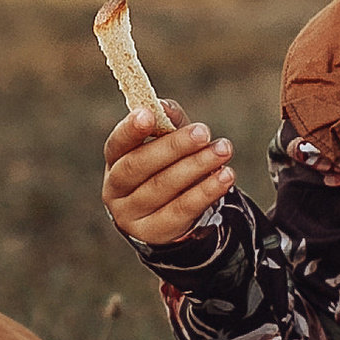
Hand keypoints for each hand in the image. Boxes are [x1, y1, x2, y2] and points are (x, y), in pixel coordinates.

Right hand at [102, 104, 233, 244]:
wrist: (167, 216)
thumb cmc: (165, 168)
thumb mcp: (165, 143)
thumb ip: (166, 122)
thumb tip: (165, 107)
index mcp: (114, 160)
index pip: (117, 144)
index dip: (130, 129)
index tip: (150, 114)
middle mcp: (115, 189)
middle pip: (139, 165)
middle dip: (173, 146)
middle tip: (203, 132)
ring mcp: (131, 215)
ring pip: (162, 187)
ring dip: (196, 166)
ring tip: (223, 150)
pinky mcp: (154, 233)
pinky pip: (181, 210)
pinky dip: (205, 191)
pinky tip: (225, 177)